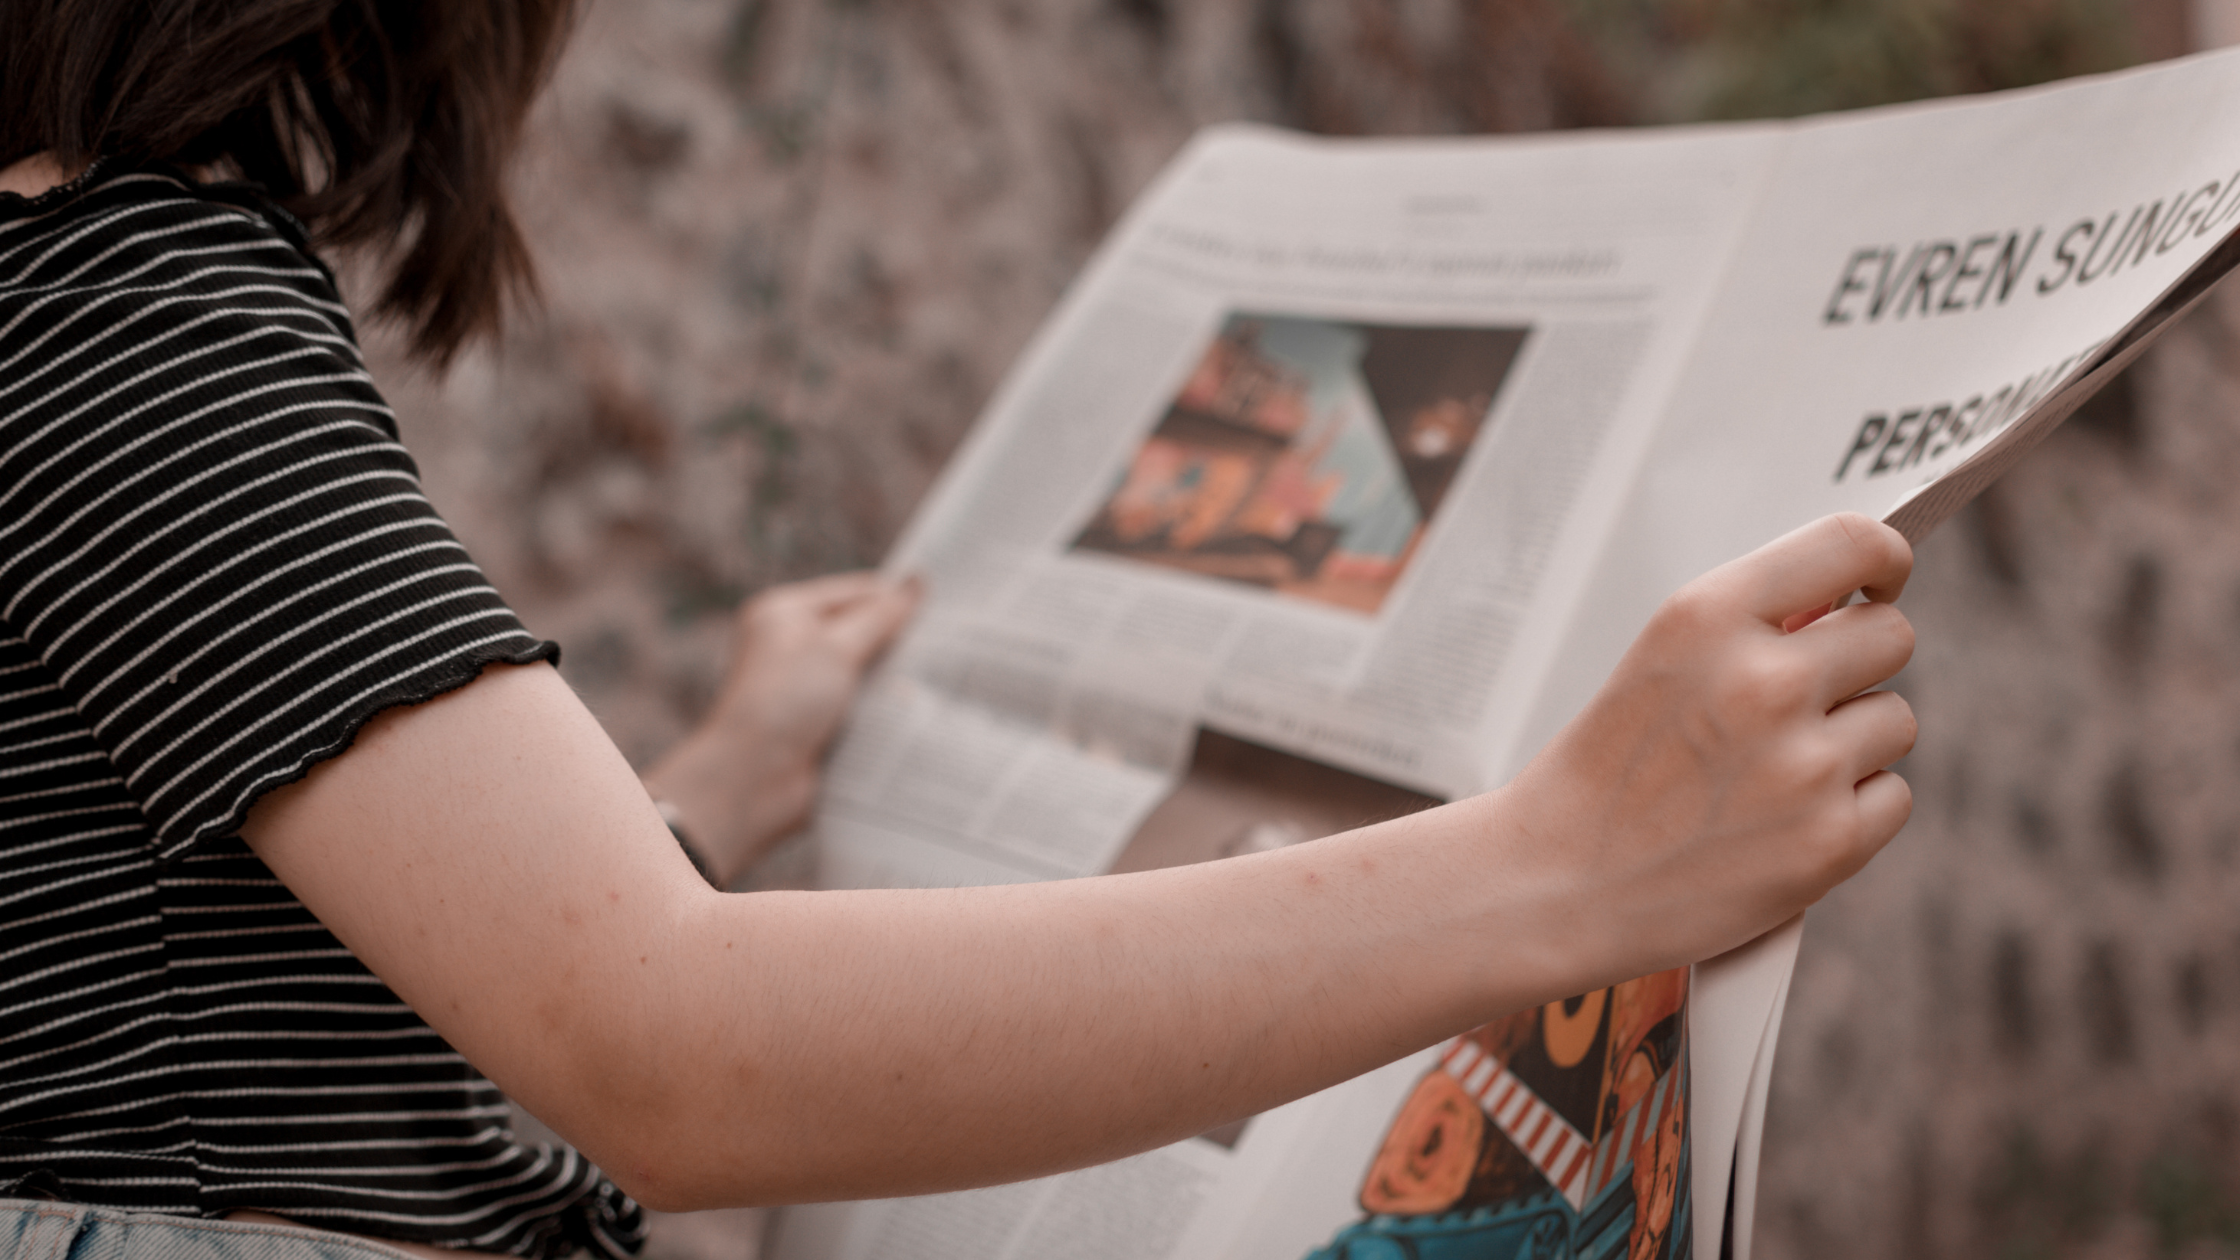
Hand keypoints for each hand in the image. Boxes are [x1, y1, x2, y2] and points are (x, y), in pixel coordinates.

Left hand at [643, 572, 918, 883]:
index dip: (897, 598)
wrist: (755, 780)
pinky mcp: (824, 725)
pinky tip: (918, 709)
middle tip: (950, 642)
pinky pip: (867, 707)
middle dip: (900, 640)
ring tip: (938, 678)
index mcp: (786, 614)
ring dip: (896, 678)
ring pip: (869, 672)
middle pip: (864, 631)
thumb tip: (918, 581)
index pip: (855, 592)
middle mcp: (795, 647)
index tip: (946, 606)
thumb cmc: (784, 701)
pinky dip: (887, 708)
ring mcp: (810, 688)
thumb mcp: (836, 647)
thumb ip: (882, 616)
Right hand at [1503, 512, 1916, 978]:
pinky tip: (1783, 823)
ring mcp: (1803, 764)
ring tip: (1773, 775)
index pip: (1852, 542)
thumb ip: (1753, 625)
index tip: (1881, 584)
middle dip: (1857, 665)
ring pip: (1895, 719)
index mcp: (1708, 616)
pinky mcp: (1829, 841)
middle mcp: (1762, 679)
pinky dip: (1853, 811)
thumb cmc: (1605, 774)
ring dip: (1852, 743)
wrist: (1555, 884)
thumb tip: (1850, 606)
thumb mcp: (1661, 661)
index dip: (1884, 561)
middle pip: (1892, 635)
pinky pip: (1892, 795)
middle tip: (1801, 704)